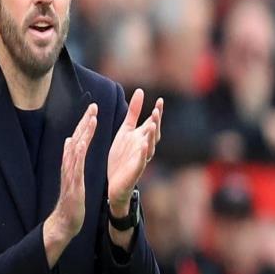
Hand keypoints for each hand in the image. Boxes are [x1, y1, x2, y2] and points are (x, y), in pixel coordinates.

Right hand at [43, 103, 97, 266]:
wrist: (65, 220)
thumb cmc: (72, 198)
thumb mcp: (73, 174)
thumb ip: (72, 156)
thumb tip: (69, 139)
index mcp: (71, 161)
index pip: (78, 138)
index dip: (85, 123)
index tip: (93, 109)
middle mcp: (68, 163)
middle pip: (76, 138)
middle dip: (85, 121)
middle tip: (93, 106)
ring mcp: (69, 172)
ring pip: (76, 147)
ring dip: (83, 132)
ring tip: (92, 118)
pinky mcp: (72, 182)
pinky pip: (75, 164)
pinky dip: (79, 151)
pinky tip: (83, 141)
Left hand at [107, 89, 162, 215]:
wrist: (114, 182)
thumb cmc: (122, 155)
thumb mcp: (126, 130)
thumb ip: (134, 112)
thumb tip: (140, 91)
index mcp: (142, 137)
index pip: (152, 123)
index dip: (157, 113)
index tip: (160, 101)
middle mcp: (144, 147)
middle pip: (153, 134)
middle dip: (155, 123)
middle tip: (156, 112)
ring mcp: (141, 159)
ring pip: (150, 147)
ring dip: (152, 137)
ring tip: (152, 125)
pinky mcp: (135, 171)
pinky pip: (140, 162)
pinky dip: (143, 154)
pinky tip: (143, 145)